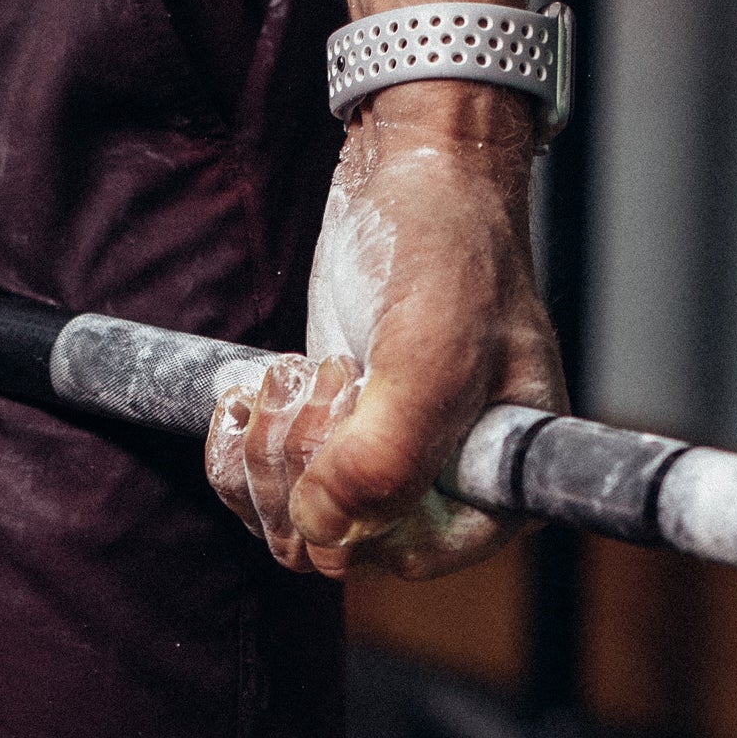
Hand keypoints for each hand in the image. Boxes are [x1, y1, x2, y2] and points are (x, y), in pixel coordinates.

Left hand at [207, 84, 563, 580]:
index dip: (356, 502)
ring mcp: (379, 477)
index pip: (408, 555)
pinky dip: (238, 448)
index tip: (351, 406)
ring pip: (289, 525)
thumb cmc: (446, 252)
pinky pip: (257, 497)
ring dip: (271, 449)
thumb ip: (387, 456)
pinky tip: (261, 389)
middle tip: (329, 372)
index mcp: (497, 488)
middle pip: (334, 547)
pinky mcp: (326, 451)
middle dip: (304, 461)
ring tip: (302, 370)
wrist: (408, 182)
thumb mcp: (429, 349)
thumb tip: (321, 532)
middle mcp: (441, 497)